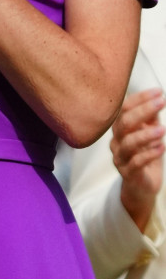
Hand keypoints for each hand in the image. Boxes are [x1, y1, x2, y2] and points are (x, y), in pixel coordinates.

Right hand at [111, 89, 164, 232]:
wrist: (141, 186)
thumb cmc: (145, 156)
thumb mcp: (150, 134)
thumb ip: (150, 119)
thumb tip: (156, 98)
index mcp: (120, 129)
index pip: (124, 108)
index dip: (140, 99)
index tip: (158, 92)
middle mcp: (116, 141)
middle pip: (124, 123)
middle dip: (143, 111)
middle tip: (161, 102)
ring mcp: (120, 158)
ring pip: (128, 143)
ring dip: (146, 135)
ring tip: (162, 130)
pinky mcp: (128, 173)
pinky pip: (136, 163)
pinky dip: (149, 154)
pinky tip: (161, 147)